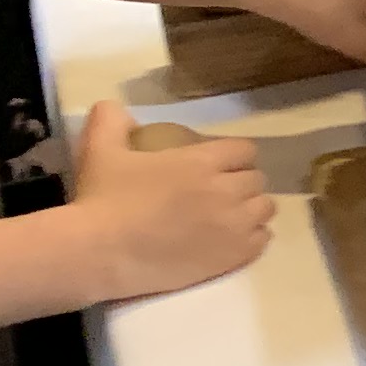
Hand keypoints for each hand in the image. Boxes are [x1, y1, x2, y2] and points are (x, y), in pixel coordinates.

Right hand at [67, 97, 268, 299]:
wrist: (100, 254)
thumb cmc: (103, 200)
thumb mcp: (100, 149)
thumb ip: (111, 120)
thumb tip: (117, 108)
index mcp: (202, 161)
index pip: (244, 149)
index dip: (234, 155)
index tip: (219, 163)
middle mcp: (225, 190)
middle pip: (256, 179)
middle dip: (241, 181)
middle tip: (220, 191)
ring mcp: (233, 226)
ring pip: (265, 208)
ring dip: (251, 208)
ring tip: (231, 215)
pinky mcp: (232, 257)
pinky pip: (263, 240)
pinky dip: (253, 237)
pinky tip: (234, 239)